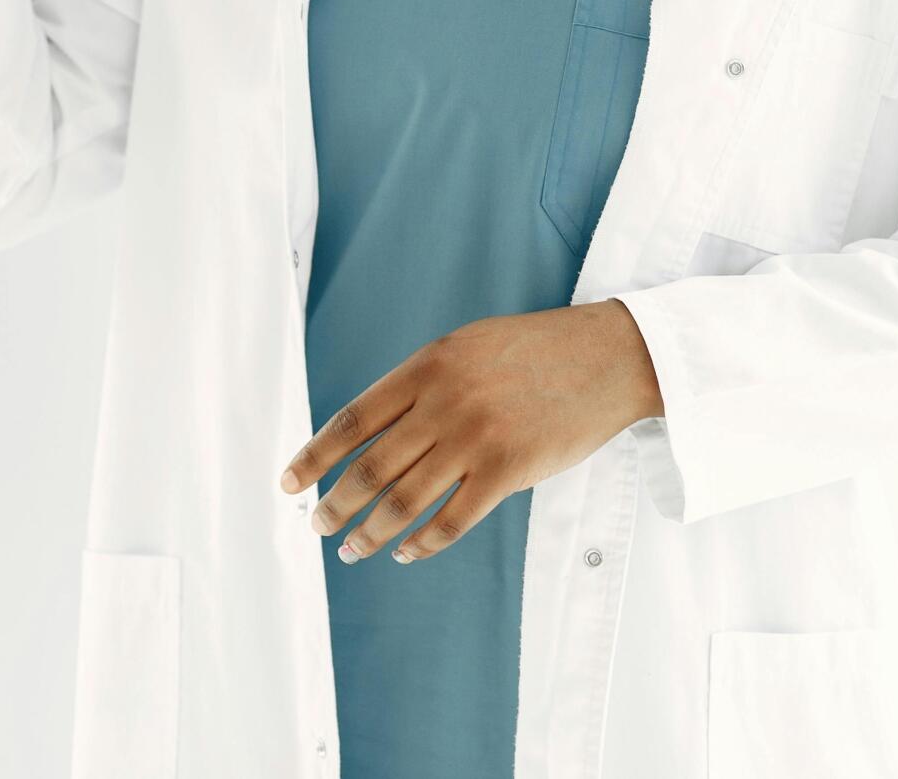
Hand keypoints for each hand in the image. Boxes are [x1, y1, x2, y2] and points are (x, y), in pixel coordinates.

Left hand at [279, 299, 663, 565]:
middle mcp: (444, 402)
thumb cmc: (537, 351)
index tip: (289, 484)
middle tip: (318, 527)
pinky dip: (421, 542)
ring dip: (369, 532)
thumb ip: (423, 383)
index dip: (313, 457)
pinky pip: (451, 520)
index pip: (352, 420)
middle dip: (334, 505)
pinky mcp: (508, 471)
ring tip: (352, 549)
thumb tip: (372, 433)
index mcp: (429, 366)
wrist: (609, 357)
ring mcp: (476, 438)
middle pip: (369, 468)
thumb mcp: (468, 347)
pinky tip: (406, 550)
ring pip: (403, 501)